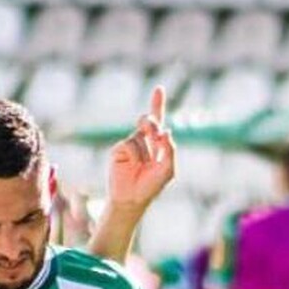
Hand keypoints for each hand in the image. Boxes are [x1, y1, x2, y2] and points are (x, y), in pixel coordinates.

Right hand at [106, 85, 175, 212]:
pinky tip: (132, 166)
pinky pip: (129, 145)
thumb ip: (170, 150)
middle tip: (153, 132)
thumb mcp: (168, 170)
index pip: (158, 121)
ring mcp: (130, 145)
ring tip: (142, 166)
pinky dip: (135, 155)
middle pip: (148, 122)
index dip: (157, 104)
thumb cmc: (151, 187)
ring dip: (145, 152)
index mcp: (156, 144)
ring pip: (140, 136)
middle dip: (151, 124)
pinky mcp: (118, 150)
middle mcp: (143, 141)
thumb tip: (166, 131)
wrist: (131, 200)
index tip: (159, 88)